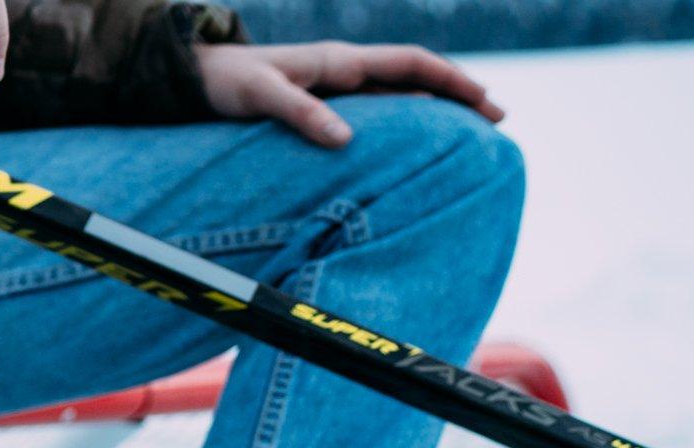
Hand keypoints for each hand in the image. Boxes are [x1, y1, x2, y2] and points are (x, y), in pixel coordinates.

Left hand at [193, 40, 504, 147]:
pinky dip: (405, 118)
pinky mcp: (324, 102)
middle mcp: (345, 69)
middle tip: (497, 121)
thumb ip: (301, 113)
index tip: (484, 101)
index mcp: (340, 61)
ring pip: (401, 92)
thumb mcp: (261, 96)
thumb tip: (345, 141)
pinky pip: (377, 108)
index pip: (411, 63)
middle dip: (459, 93)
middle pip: (417, 76)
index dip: (451, 80)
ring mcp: (337, 85)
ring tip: (469, 132)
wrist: (197, 77)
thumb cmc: (227, 83)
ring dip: (436, 107)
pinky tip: (415, 141)